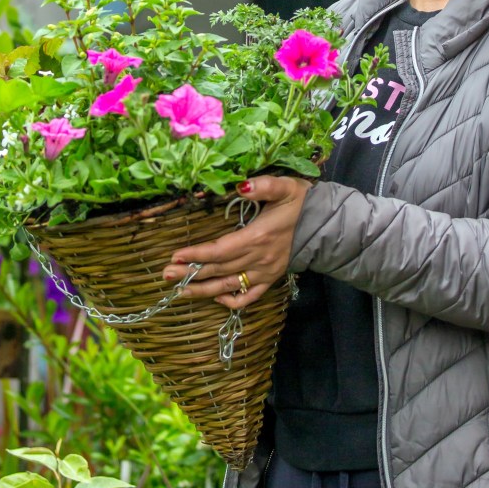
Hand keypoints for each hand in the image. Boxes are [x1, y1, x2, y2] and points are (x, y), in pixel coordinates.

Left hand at [162, 174, 311, 308]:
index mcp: (258, 236)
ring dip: (202, 290)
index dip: (197, 254)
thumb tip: (240, 187)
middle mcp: (259, 259)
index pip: (220, 249)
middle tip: (165, 274)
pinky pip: (248, 297)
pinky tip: (215, 298)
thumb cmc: (300, 202)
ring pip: (228, 286)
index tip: (176, 255)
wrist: (323, 223)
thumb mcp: (285, 187)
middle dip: (190, 273)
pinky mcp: (270, 280)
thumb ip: (263, 185)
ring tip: (179, 291)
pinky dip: (231, 302)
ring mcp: (264, 273)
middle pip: (218, 269)